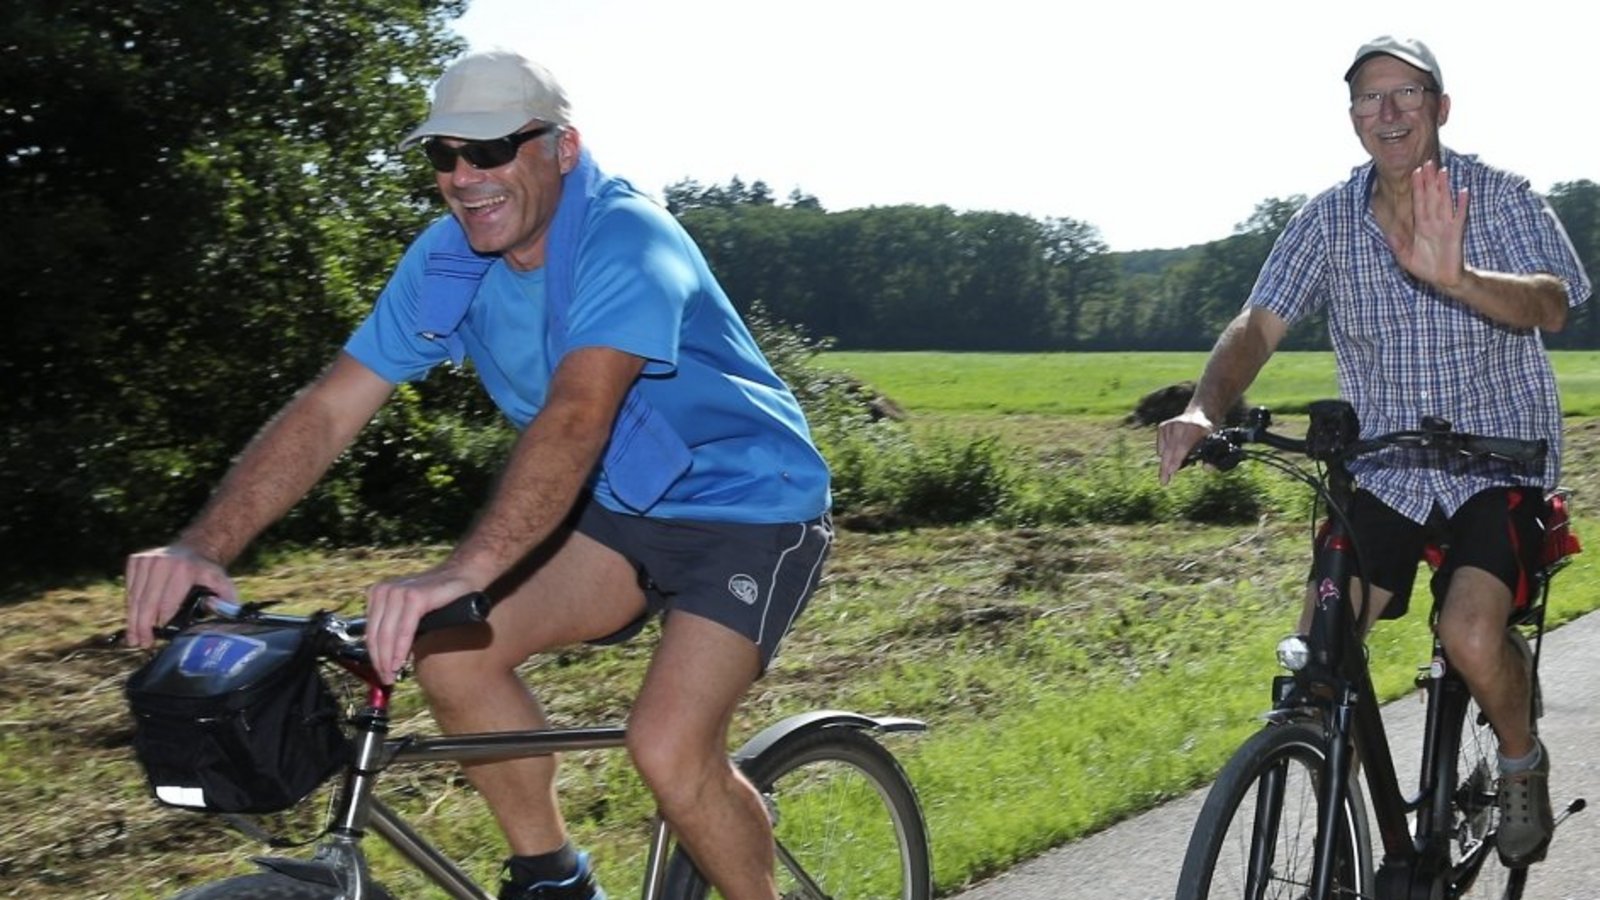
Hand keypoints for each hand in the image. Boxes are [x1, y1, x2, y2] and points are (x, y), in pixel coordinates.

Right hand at [124, 545, 234, 647]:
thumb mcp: (221, 583)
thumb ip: (226, 600)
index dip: (162, 624)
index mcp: (183, 570)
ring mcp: (146, 560)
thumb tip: (223, 611)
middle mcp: (162, 562)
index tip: (159, 639)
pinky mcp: (135, 560)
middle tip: (141, 643)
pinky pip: (129, 589)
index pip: (167, 604)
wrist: (195, 547)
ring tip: (134, 638)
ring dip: (133, 620)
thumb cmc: (206, 572)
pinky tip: (134, 618)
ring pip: (135, 597)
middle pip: (147, 603)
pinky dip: (131, 605)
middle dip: (142, 627)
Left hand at [365, 567, 481, 683]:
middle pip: (376, 634)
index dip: (374, 656)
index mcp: (379, 593)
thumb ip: (396, 625)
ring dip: (388, 659)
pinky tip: (401, 662)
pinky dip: (401, 649)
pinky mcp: (415, 596)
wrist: (465, 573)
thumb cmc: (441, 595)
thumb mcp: (410, 609)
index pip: (370, 631)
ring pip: (387, 634)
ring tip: (393, 675)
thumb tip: (387, 657)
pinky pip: (404, 630)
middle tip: (386, 679)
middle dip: (380, 661)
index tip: (380, 673)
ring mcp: (399, 592)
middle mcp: (385, 590)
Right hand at [1156, 410, 1214, 484]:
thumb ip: (1213, 458)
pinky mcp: (1163, 426)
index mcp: (1195, 428)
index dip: (1177, 459)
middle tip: (1164, 482)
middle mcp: (1180, 425)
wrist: (1200, 414)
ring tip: (1169, 473)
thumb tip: (1206, 468)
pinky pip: (1161, 446)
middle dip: (1166, 467)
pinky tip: (1172, 455)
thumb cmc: (1208, 433)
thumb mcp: (1215, 443)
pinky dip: (1165, 453)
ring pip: (1164, 450)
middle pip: (1170, 449)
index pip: (1183, 446)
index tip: (1171, 471)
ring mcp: (1170, 425)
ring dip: (1167, 462)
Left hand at [1388, 160, 1468, 289]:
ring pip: (1444, 201)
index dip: (1417, 187)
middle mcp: (1433, 222)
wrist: (1443, 279)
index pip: (1418, 202)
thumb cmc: (1425, 268)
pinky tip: (1463, 192)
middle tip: (1428, 162)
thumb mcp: (1405, 257)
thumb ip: (1397, 245)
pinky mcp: (1456, 233)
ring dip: (1444, 187)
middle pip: (1431, 197)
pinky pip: (1459, 216)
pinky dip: (1462, 204)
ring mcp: (1446, 225)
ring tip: (1443, 171)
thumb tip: (1388, 233)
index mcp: (1421, 226)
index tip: (1415, 172)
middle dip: (1429, 180)